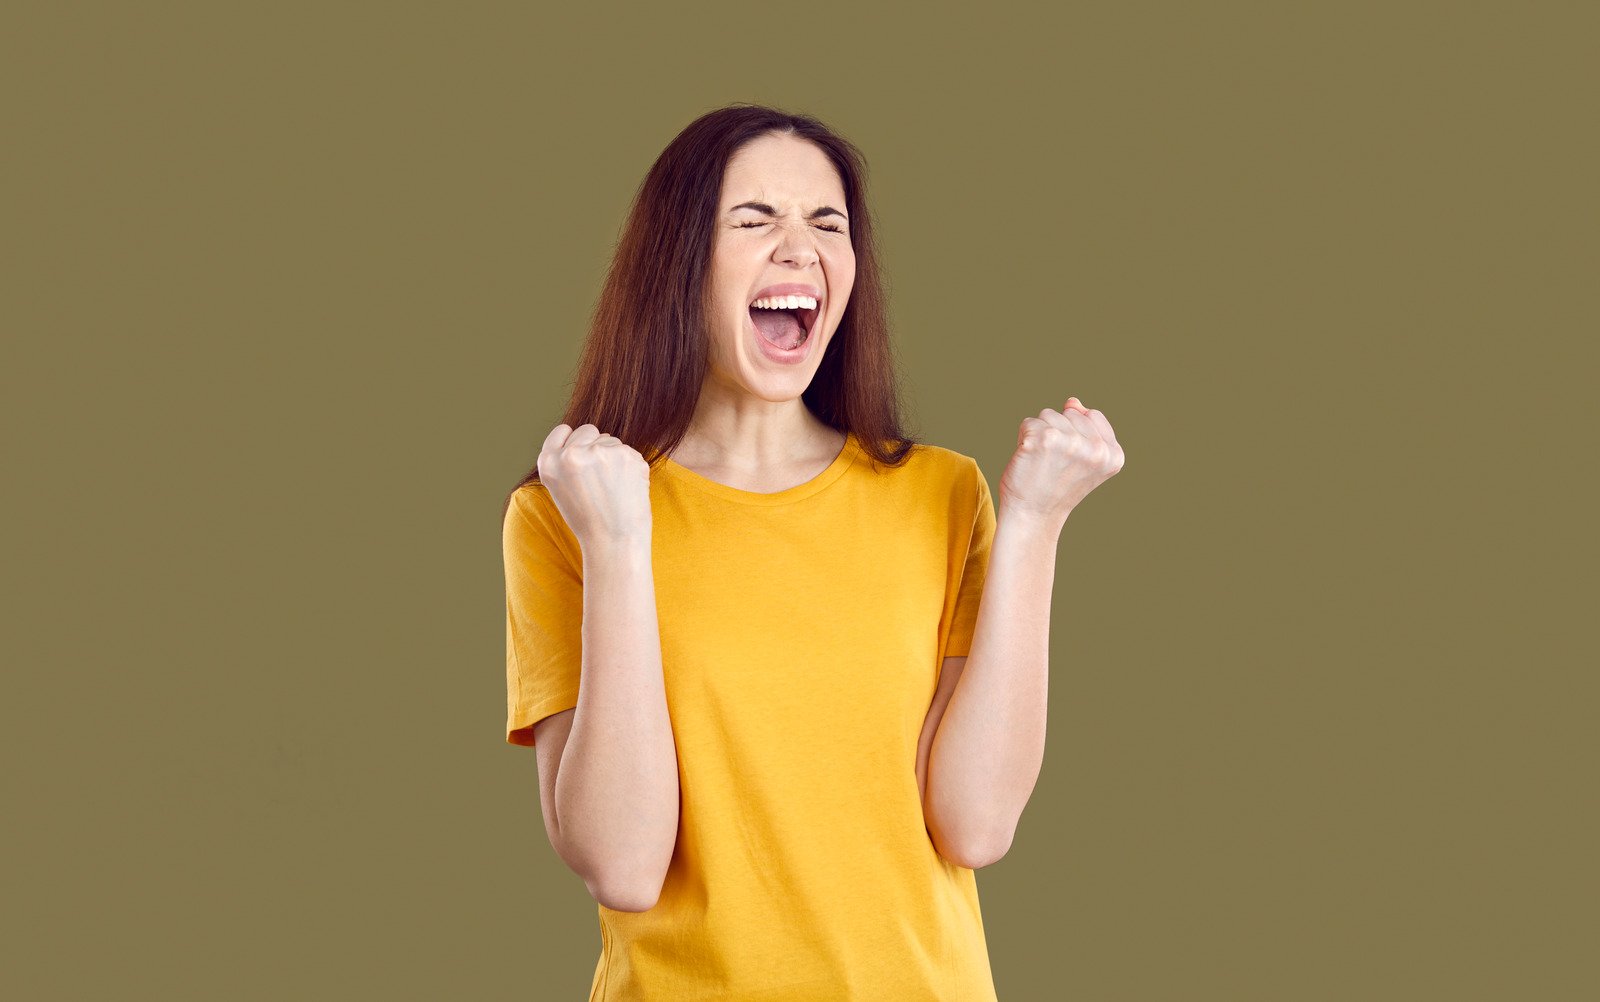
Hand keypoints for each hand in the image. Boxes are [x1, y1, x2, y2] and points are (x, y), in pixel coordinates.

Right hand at [536, 423, 653, 547]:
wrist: (614, 541)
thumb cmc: (588, 519)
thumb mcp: (561, 489)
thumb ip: (566, 462)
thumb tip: (586, 439)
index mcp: (549, 462)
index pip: (561, 431)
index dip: (572, 441)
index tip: (580, 453)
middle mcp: (572, 454)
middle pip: (588, 430)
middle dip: (594, 446)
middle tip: (599, 477)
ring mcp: (600, 452)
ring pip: (610, 441)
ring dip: (613, 457)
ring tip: (612, 488)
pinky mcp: (626, 455)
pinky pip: (629, 452)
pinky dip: (630, 466)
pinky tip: (626, 487)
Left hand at [997, 396, 1124, 528]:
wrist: (1033, 515)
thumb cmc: (1056, 486)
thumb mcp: (1084, 458)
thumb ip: (1086, 428)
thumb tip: (1073, 401)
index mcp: (1113, 455)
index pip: (1091, 416)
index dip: (1074, 434)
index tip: (1069, 462)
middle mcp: (1095, 449)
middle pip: (1070, 413)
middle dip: (1057, 432)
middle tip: (1053, 464)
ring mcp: (1070, 443)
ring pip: (1049, 415)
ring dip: (1040, 434)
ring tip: (1041, 462)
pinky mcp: (1042, 439)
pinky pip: (1030, 423)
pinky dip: (1024, 438)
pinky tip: (1028, 460)